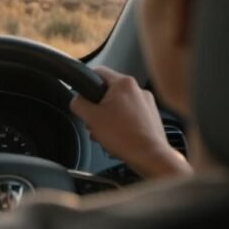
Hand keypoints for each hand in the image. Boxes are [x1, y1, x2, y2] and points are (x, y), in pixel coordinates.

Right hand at [70, 66, 190, 178]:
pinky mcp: (151, 116)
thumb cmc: (124, 137)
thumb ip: (78, 103)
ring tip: (105, 132)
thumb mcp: (90, 117)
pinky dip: (121, 123)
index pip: (97, 71)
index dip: (85, 83)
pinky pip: (130, 115)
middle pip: (108, 91)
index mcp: (123, 83)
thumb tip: (76, 100)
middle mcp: (138, 89)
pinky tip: (117, 136)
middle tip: (93, 121)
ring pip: (119, 104)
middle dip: (97, 107)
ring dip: (108, 116)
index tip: (82, 96)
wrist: (150, 156)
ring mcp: (147, 103)